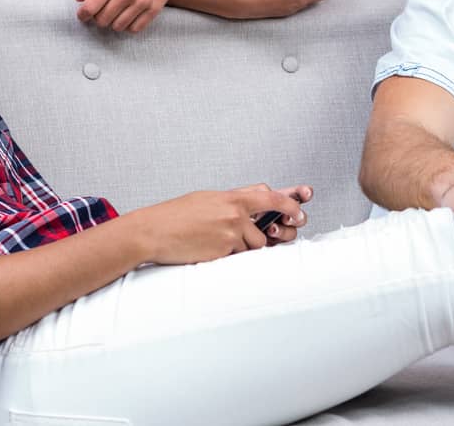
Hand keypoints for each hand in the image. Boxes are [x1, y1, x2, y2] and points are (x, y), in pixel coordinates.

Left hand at [75, 0, 191, 31]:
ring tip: (115, 13)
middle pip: (102, 20)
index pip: (90, 7)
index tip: (82, 15)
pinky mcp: (155, 9)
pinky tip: (128, 16)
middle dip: (97, 18)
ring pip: (118, 27)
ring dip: (113, 23)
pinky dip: (129, 26)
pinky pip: (135, 29)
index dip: (82, 15)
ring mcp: (142, 2)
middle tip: (101, 11)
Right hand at [129, 184, 309, 264]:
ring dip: (243, 247)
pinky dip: (229, 256)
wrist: (152, 231)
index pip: (270, 196)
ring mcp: (231, 231)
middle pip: (269, 225)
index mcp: (231, 196)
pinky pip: (239, 257)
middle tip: (266, 233)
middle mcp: (235, 212)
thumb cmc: (175, 216)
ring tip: (216, 242)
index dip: (290, 203)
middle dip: (271, 233)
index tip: (300, 211)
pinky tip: (209, 250)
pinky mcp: (224, 250)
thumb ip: (231, 202)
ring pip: (255, 245)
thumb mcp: (206, 200)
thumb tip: (251, 204)